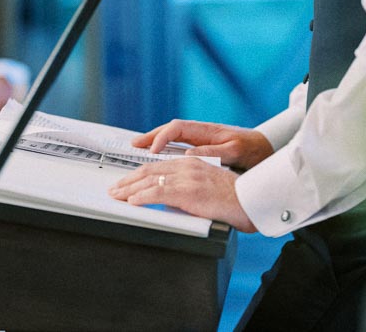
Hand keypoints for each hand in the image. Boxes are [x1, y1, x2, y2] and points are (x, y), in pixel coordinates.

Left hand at [108, 157, 255, 232]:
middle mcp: (187, 166)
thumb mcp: (207, 187)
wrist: (249, 201)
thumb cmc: (233, 198)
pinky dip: (142, 197)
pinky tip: (132, 201)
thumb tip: (172, 199)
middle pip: (149, 170)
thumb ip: (189, 187)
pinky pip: (158, 192)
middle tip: (115, 189)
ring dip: (129, 189)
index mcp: (191, 163)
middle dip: (129, 181)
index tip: (127, 182)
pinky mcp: (188, 191)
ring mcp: (187, 177)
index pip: (158, 166)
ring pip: (150, 180)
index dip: (139, 174)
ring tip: (117, 196)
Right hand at [133, 120, 273, 170]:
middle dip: (151, 136)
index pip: (177, 129)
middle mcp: (201, 132)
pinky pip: (178, 145)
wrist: (266, 148)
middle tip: (133, 144)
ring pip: (172, 137)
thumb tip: (190, 154)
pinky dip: (165, 148)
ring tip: (138, 148)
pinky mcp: (202, 146)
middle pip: (169, 130)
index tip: (152, 150)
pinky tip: (157, 156)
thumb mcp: (235, 151)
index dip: (162, 138)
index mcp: (207, 131)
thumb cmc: (253, 149)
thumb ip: (214, 152)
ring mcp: (200, 139)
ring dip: (155, 141)